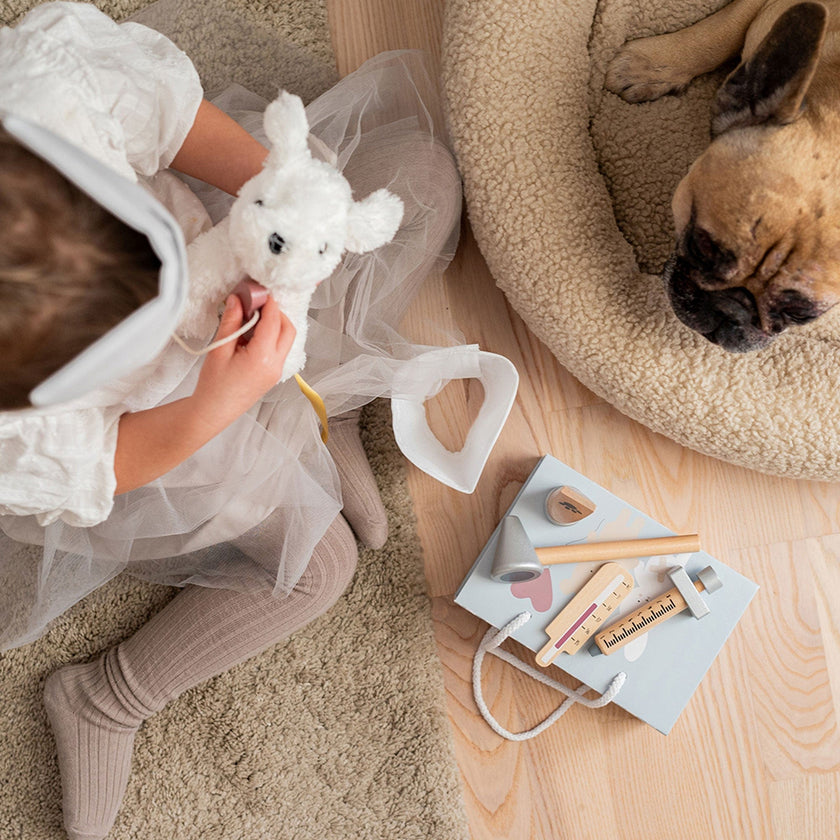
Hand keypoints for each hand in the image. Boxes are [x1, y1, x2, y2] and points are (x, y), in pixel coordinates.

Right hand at [191, 293, 295, 427]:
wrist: (214, 411)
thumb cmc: (213, 385)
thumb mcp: (219, 350)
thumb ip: (231, 322)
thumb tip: (238, 300)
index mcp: (263, 358)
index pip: (273, 322)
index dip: (269, 303)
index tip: (260, 292)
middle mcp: (275, 365)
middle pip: (288, 329)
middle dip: (277, 313)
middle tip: (258, 304)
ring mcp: (277, 371)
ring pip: (287, 340)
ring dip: (276, 325)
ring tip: (252, 319)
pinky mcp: (273, 374)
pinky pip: (280, 349)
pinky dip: (272, 337)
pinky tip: (252, 335)